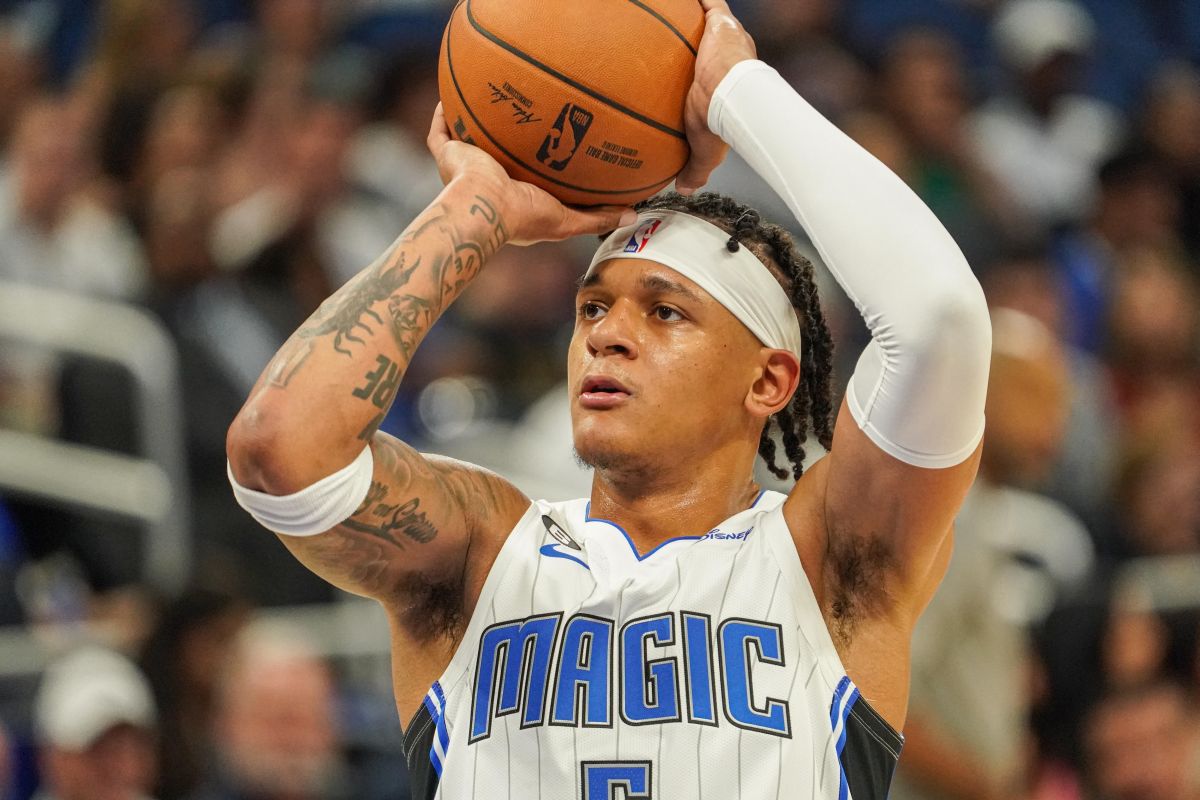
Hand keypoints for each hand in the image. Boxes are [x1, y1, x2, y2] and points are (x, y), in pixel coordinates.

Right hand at [427, 103, 634, 244]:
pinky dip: (445, 115)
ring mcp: (465, 169)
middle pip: (497, 155)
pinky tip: (453, 96)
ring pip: (468, 141)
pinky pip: (440, 132)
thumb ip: (597, 217)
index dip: (535, 164)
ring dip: (475, 123)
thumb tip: (632, 216)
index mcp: (512, 200)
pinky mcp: (447, 156)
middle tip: (524, 118)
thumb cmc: (523, 217)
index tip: (552, 148)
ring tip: (490, 101)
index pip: (525, 178)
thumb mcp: (568, 220)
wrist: (485, 206)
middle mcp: (488, 183)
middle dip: (506, 139)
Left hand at [675, 0, 756, 194]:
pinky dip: (697, 1)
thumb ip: (696, 168)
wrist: (730, 94)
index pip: (721, 74)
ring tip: (675, 19)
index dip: (710, 72)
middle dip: (702, 43)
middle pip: (715, 46)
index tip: (697, 76)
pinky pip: (709, 2)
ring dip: (696, 20)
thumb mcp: (706, 150)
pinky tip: (680, 1)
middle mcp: (732, 57)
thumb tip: (685, 189)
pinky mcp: (721, 21)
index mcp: (732, 83)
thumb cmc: (722, 121)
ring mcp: (727, 37)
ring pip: (711, 23)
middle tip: (680, 48)